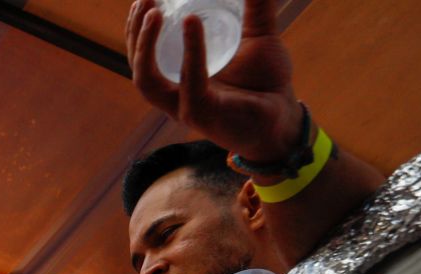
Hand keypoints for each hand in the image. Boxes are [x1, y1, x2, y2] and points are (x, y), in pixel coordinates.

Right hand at [126, 0, 304, 163]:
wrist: (285, 116)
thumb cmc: (265, 81)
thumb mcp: (260, 35)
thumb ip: (257, 8)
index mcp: (180, 79)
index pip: (145, 56)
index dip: (136, 30)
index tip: (142, 0)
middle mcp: (177, 95)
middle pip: (139, 67)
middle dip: (135, 33)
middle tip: (144, 0)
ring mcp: (187, 107)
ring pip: (149, 81)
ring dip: (145, 47)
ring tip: (154, 13)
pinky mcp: (205, 115)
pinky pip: (190, 83)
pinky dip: (190, 52)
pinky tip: (191, 22)